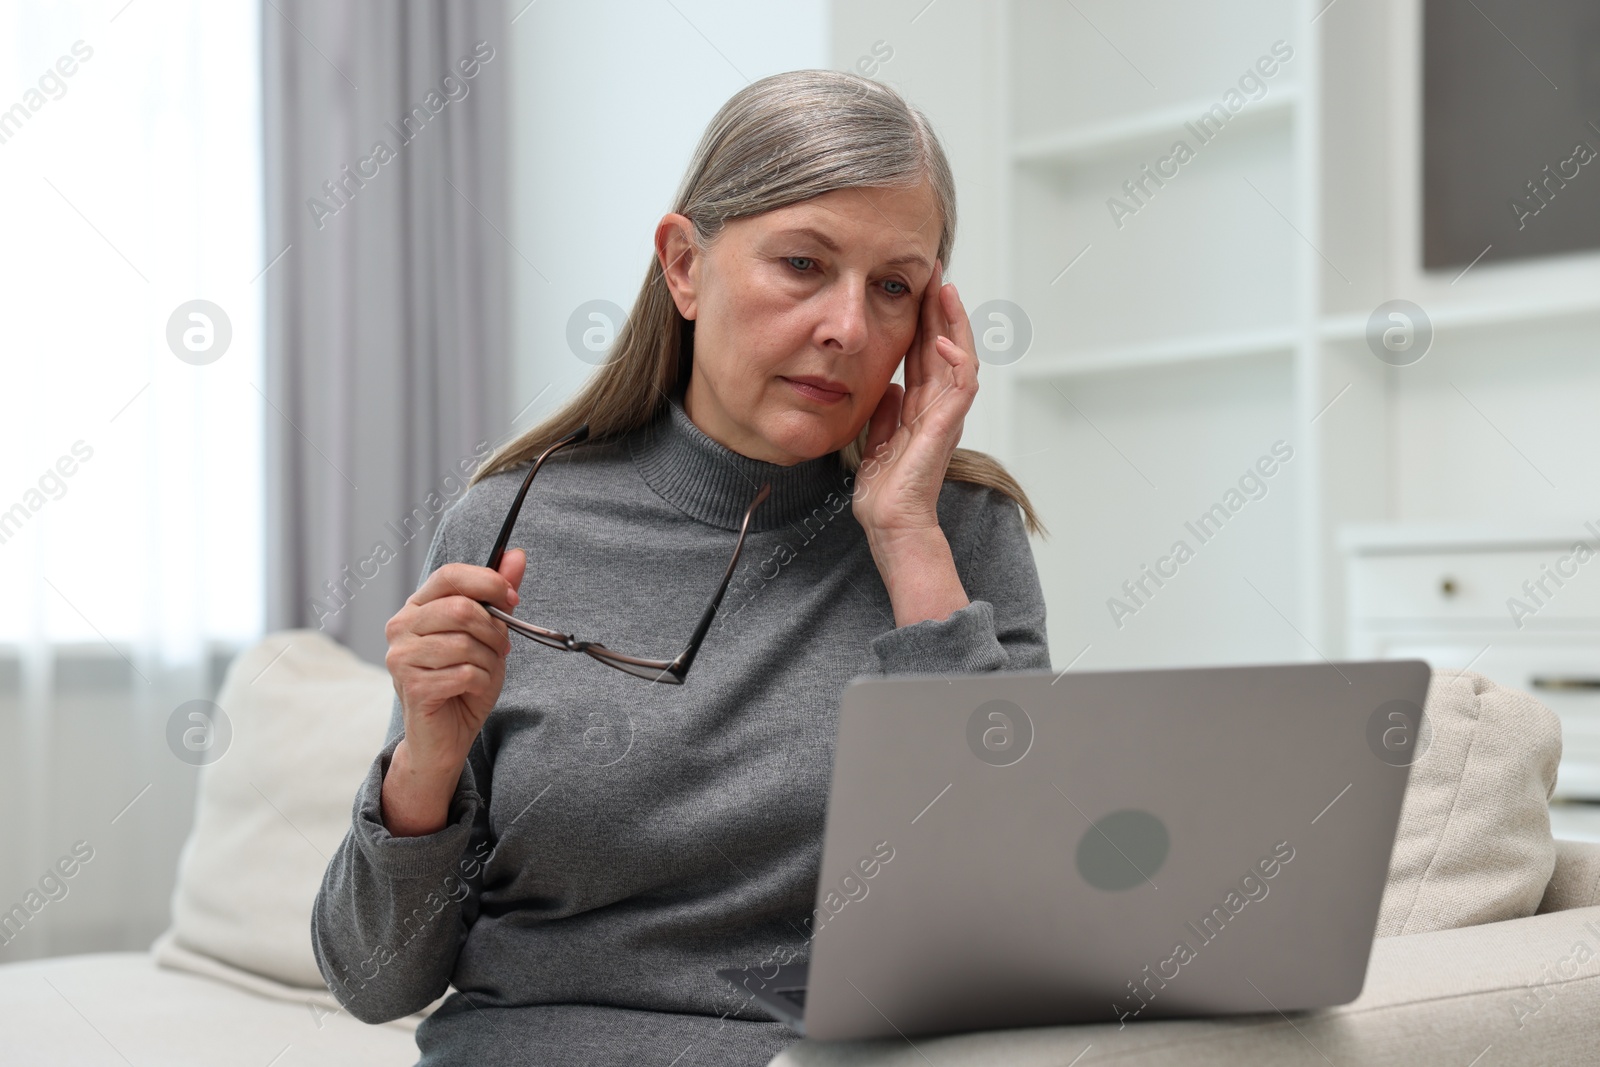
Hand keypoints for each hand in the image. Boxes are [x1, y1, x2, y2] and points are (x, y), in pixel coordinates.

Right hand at [380, 552, 523, 834]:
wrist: (444, 736)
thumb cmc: (463, 681)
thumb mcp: (487, 634)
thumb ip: (497, 595)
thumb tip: (517, 555)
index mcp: (417, 607)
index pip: (450, 575)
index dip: (487, 582)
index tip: (512, 599)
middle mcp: (400, 626)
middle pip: (461, 608)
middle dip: (494, 631)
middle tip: (498, 650)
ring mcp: (400, 656)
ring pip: (466, 643)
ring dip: (488, 662)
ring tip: (482, 673)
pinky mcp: (411, 685)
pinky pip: (465, 673)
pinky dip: (480, 683)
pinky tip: (470, 690)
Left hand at [851, 258, 977, 535]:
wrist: (890, 522)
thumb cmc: (885, 491)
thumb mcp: (878, 440)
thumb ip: (886, 412)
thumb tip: (889, 386)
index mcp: (921, 408)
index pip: (926, 354)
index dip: (923, 320)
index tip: (917, 287)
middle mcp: (938, 408)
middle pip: (945, 346)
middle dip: (941, 308)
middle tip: (935, 271)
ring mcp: (946, 416)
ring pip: (960, 357)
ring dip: (954, 323)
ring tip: (946, 291)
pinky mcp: (947, 427)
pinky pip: (961, 387)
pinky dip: (956, 361)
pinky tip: (943, 340)